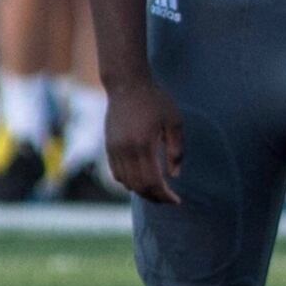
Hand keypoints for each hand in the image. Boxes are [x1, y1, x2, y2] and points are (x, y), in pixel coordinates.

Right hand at [105, 79, 183, 204]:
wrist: (127, 84)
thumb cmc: (156, 101)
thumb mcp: (174, 122)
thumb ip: (176, 150)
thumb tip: (174, 176)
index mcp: (144, 144)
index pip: (153, 181)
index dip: (165, 196)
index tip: (177, 201)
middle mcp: (125, 150)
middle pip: (139, 186)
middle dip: (155, 197)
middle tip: (170, 200)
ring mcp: (114, 149)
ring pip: (126, 182)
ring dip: (142, 192)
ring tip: (158, 193)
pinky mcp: (108, 146)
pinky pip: (117, 173)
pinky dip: (129, 182)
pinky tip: (143, 181)